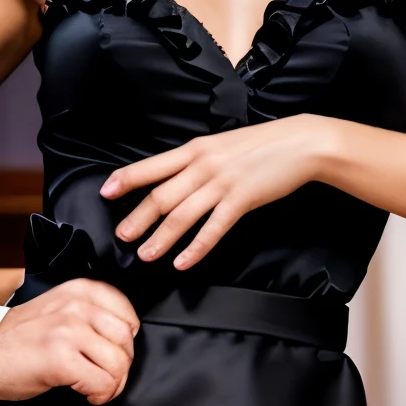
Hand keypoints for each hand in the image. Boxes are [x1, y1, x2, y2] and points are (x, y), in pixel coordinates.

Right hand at [0, 279, 138, 404]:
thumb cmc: (18, 338)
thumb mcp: (58, 310)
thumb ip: (89, 315)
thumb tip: (123, 341)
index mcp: (78, 291)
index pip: (128, 315)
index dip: (125, 342)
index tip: (110, 353)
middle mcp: (76, 306)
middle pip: (127, 342)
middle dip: (121, 366)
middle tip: (104, 376)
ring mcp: (68, 331)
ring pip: (119, 363)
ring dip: (112, 384)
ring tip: (96, 387)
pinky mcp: (61, 359)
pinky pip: (103, 383)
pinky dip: (100, 395)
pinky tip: (86, 395)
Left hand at [103, 114, 340, 268]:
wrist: (300, 143)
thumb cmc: (259, 145)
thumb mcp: (219, 146)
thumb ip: (195, 161)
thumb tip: (171, 178)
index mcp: (194, 148)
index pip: (152, 165)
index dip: (127, 179)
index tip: (105, 191)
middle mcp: (202, 165)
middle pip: (161, 195)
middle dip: (137, 217)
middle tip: (120, 236)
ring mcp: (221, 183)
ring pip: (182, 215)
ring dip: (161, 238)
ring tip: (144, 255)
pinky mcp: (241, 200)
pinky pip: (213, 229)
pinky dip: (196, 248)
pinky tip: (183, 262)